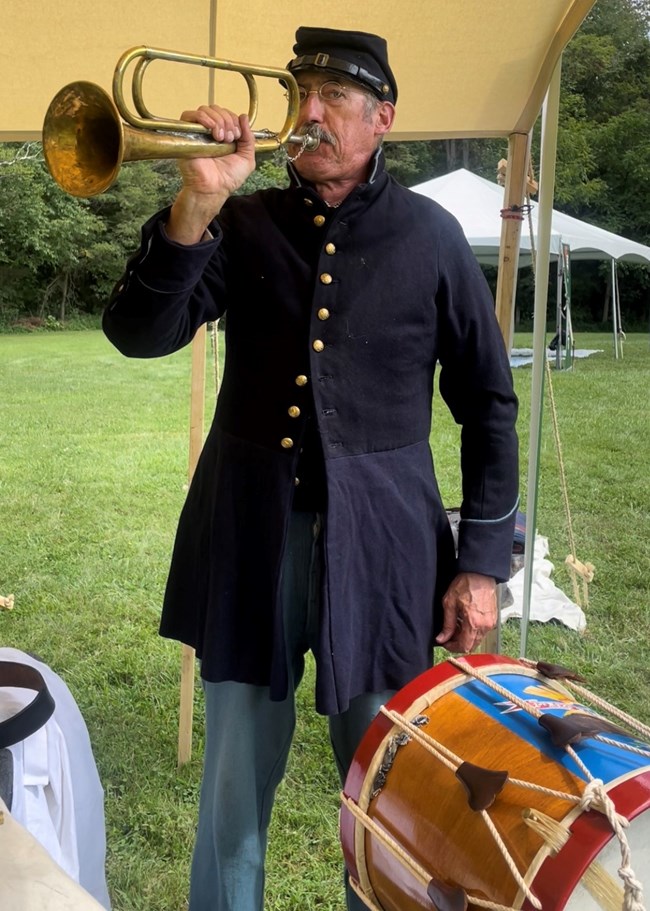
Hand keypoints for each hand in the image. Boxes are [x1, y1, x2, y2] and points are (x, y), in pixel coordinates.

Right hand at [166, 105, 255, 243]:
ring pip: (205, 110)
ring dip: (217, 120)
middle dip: (227, 120)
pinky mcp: (186, 135)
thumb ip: (249, 138)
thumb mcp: (246, 158)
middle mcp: (209, 132)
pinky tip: (212, 131)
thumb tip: (243, 116)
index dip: (233, 120)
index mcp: (223, 134)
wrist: (214, 189)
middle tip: (229, 138)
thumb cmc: (228, 178)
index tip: (237, 136)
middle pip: (216, 109)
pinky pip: (189, 116)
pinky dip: (203, 118)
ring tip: (221, 138)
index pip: (226, 114)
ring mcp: (197, 133)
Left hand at [435, 572, 497, 653]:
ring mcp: (491, 623)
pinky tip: (464, 621)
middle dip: (458, 643)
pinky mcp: (493, 619)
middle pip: (471, 645)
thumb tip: (442, 638)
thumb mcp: (450, 603)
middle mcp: (485, 626)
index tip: (445, 642)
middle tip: (448, 634)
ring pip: (477, 639)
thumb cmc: (466, 584)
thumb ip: (446, 624)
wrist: (480, 574)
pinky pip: (482, 632)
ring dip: (465, 637)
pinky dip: (472, 630)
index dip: (452, 647)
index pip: (464, 647)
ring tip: (456, 625)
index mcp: (474, 623)